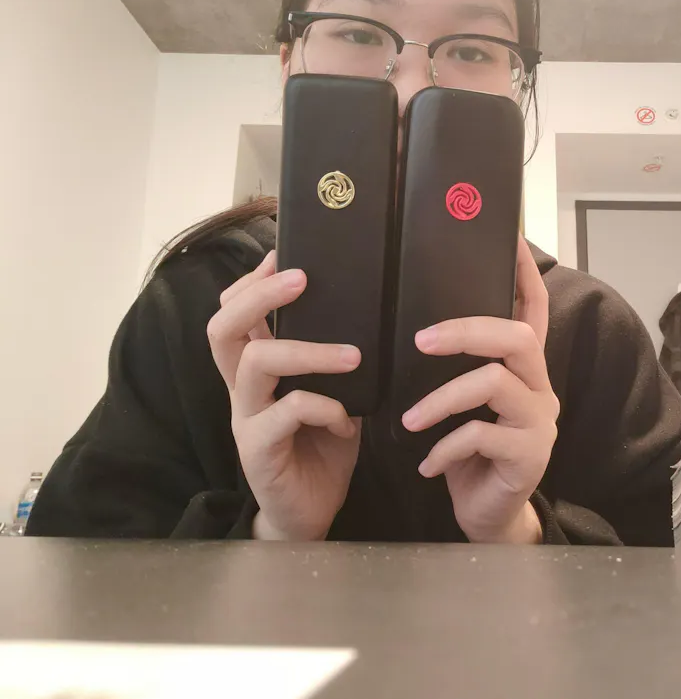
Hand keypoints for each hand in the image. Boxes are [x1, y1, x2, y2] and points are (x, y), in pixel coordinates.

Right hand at [206, 250, 361, 541]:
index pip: (235, 313)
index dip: (253, 281)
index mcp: (256, 371)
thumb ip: (335, 362)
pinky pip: (287, 413)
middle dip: (259, 294)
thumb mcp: (334, 396)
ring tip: (351, 355)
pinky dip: (326, 408)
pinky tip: (348, 423)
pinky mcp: (258, 451)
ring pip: (255, 364)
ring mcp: (246, 419)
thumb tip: (370, 316)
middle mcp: (242, 390)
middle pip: (223, 327)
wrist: (310, 515)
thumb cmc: (322, 450)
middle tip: (300, 278)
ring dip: (307, 350)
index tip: (284, 253)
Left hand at [403, 237, 557, 543]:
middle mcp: (540, 388)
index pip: (533, 310)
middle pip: (515, 337)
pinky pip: (483, 436)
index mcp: (523, 369)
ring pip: (494, 383)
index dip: (523, 273)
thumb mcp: (460, 406)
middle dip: (465, 331)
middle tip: (420, 341)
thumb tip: (412, 329)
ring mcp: (540, 422)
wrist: (488, 517)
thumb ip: (453, 370)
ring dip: (441, 399)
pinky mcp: (530, 456)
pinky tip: (425, 464)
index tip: (507, 236)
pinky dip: (445, 447)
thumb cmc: (469, 454)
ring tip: (407, 421)